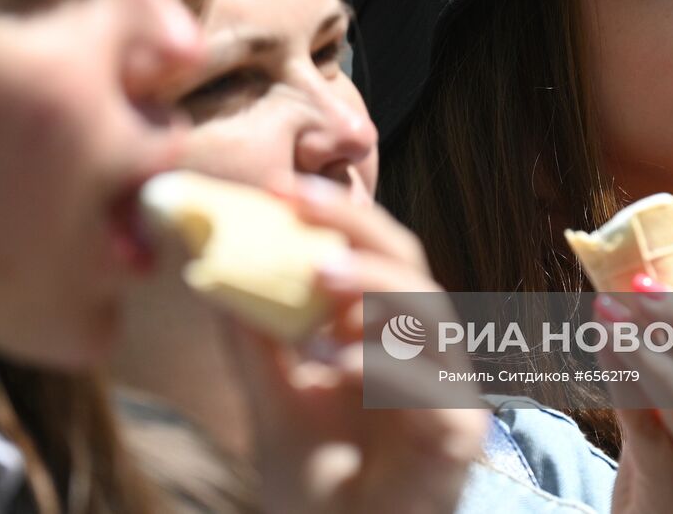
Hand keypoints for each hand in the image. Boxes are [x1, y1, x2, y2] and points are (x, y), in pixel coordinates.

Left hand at [233, 178, 485, 513]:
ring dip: (374, 285)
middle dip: (354, 226)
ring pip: (428, 311)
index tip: (277, 188)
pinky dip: (387, 366)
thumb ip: (254, 342)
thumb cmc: (317, 489)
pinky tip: (339, 364)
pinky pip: (432, 385)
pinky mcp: (458, 434)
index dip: (330, 215)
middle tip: (299, 203)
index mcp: (382, 332)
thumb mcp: (271, 400)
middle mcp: (422, 350)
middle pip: (405, 262)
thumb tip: (213, 268)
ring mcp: (447, 389)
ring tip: (319, 272)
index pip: (368, 252)